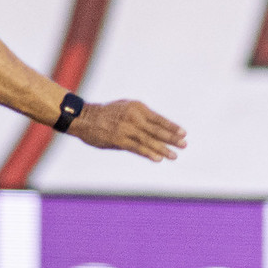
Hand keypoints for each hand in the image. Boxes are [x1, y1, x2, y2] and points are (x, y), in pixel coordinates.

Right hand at [68, 99, 185, 161]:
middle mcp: (134, 117)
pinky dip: (149, 153)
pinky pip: (137, 148)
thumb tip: (156, 127)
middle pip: (157, 130)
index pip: (159, 119)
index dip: (172, 127)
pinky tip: (158, 159)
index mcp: (137, 108)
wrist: (84, 118)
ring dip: (163, 149)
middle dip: (172, 139)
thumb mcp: (125, 108)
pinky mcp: (119, 139)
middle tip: (184, 145)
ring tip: (174, 156)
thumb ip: (140, 116)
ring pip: (149, 140)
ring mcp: (126, 128)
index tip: (183, 133)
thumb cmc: (106, 114)